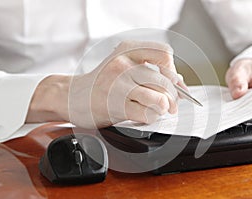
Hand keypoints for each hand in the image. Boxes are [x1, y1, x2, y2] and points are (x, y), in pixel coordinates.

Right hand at [68, 41, 185, 128]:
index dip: (173, 70)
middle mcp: (123, 64)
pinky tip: (144, 115)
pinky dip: (151, 117)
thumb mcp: (124, 67)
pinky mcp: (115, 104)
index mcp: (127, 50)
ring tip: (156, 109)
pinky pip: (147, 114)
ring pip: (159, 99)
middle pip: (166, 81)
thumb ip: (151, 70)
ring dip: (162, 108)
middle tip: (169, 104)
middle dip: (173, 96)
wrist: (71, 96)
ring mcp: (119, 84)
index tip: (172, 82)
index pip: (165, 53)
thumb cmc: (101, 83)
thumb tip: (179, 81)